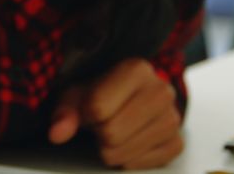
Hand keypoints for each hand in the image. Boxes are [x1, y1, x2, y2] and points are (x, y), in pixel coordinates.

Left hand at [48, 58, 182, 168]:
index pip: (98, 107)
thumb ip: (65, 112)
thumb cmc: (101, 94)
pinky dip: (129, 158)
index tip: (90, 108)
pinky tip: (129, 140)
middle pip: (111, 133)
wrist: (131, 98)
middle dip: (99, 133)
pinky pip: (141, 164)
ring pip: (124, 153)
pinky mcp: (176, 142)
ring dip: (111, 149)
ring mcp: (173, 118)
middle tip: (103, 122)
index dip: (86, 114)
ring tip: (116, 130)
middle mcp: (161, 90)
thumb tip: (56, 133)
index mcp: (137, 69)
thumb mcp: (77, 94)